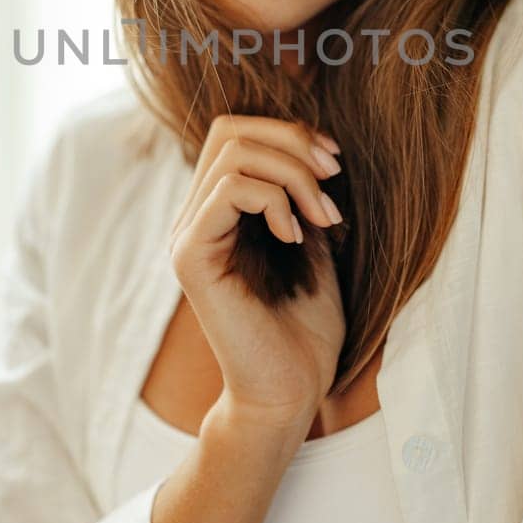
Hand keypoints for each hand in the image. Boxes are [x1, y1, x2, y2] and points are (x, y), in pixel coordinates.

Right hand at [170, 114, 346, 429]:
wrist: (289, 393)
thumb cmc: (305, 330)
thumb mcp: (313, 245)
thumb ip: (299, 196)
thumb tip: (313, 149)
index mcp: (219, 212)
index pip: (235, 132)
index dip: (288, 132)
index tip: (334, 164)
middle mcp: (195, 217)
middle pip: (229, 129)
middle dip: (291, 141)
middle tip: (333, 176)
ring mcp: (188, 235)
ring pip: (232, 153)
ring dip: (292, 174)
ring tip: (325, 217)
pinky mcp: (191, 256)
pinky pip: (228, 190)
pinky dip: (274, 200)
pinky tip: (296, 238)